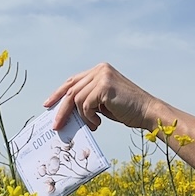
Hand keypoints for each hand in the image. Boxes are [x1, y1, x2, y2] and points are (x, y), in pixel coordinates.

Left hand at [44, 63, 159, 131]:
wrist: (147, 112)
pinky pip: (85, 105)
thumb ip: (86, 101)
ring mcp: (102, 75)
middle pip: (71, 90)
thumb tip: (65, 112)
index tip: (47, 105)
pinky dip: (89, 117)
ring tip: (94, 124)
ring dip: (82, 117)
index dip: (58, 93)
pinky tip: (99, 122)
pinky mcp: (104, 85)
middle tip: (56, 126)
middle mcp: (100, 69)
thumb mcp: (102, 103)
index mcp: (99, 71)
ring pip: (76, 99)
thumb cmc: (126, 110)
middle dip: (61, 110)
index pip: (72, 81)